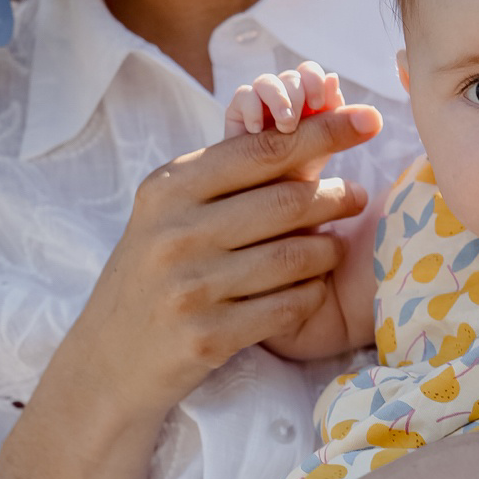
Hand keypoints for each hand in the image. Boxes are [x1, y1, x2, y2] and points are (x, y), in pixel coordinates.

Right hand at [75, 102, 381, 414]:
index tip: (368, 119)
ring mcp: (191, 287)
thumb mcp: (170, 213)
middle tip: (356, 196)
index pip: (262, 150)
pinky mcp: (209, 336)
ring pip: (296, 256)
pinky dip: (311, 295)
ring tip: (332, 246)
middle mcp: (176, 233)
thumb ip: (226, 175)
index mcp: (169, 188)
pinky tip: (310, 289)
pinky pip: (289, 306)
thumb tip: (306, 127)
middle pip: (288, 201)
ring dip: (328, 250)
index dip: (324, 131)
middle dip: (337, 195)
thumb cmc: (154, 273)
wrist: (109, 359)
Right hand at [225, 62, 344, 160]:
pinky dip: (252, 108)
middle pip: (291, 76)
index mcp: (308, 99)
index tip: (319, 104)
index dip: (315, 80)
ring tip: (285, 127)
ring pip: (267, 81)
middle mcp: (285, 97)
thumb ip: (332, 115)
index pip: (310, 73)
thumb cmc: (300, 169)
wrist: (270, 195)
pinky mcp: (238, 113)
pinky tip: (257, 131)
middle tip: (297, 124)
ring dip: (278, 99)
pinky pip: (244, 94)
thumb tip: (334, 77)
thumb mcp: (323, 145)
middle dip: (298, 95)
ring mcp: (260, 103)